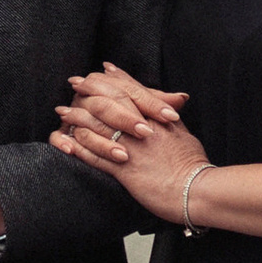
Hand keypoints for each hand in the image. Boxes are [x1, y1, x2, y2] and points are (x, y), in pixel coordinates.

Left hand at [49, 73, 208, 222]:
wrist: (198, 191)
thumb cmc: (193, 164)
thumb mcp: (184, 132)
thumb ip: (172, 116)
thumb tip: (174, 100)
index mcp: (157, 118)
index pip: (132, 91)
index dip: (113, 79)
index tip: (99, 71)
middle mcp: (142, 128)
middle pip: (110, 102)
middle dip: (90, 91)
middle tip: (74, 84)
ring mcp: (132, 148)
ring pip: (98, 127)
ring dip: (78, 118)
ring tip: (63, 113)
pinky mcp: (125, 171)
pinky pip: (96, 157)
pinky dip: (80, 148)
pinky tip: (67, 143)